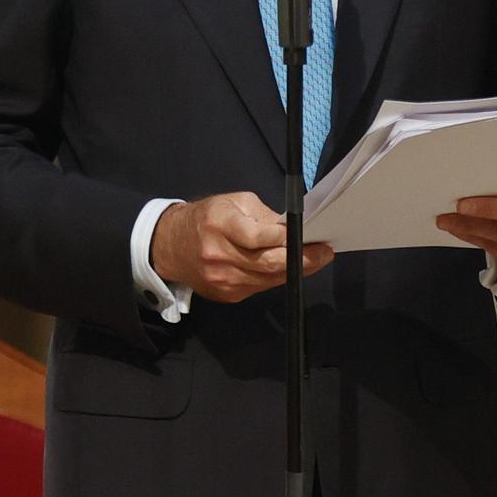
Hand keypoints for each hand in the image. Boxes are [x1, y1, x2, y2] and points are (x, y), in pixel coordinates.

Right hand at [151, 193, 332, 304]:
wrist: (171, 245)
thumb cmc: (207, 218)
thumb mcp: (234, 203)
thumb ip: (264, 216)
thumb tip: (292, 230)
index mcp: (219, 224)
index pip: (257, 236)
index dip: (285, 238)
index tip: (309, 236)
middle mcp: (218, 254)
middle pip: (268, 263)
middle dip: (302, 259)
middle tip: (324, 253)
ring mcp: (222, 278)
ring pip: (268, 278)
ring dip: (294, 270)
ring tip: (314, 259)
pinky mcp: (226, 293)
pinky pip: (260, 287)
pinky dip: (276, 277)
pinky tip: (287, 267)